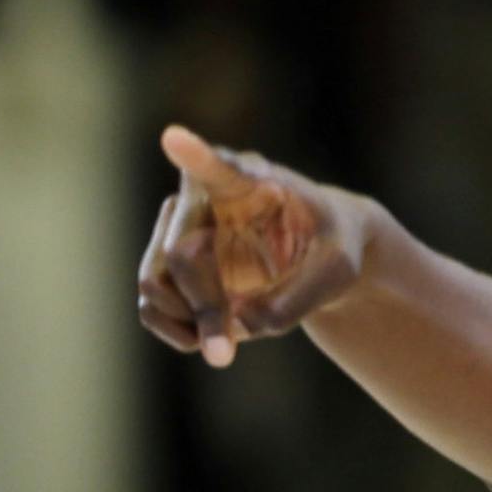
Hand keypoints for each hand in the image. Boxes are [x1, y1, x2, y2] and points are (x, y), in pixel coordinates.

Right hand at [136, 125, 372, 366]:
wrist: (321, 250)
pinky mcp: (171, 264)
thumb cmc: (335, 243)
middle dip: (204, 306)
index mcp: (248, 180)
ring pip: (155, 282)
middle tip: (227, 353)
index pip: (218, 166)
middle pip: (181, 256)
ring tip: (231, 341)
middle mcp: (201, 198)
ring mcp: (179, 230)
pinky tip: (212, 340)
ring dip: (189, 322)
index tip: (175, 138)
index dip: (195, 156)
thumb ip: (300, 296)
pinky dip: (177, 331)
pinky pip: (151, 304)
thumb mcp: (340, 269)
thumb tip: (241, 325)